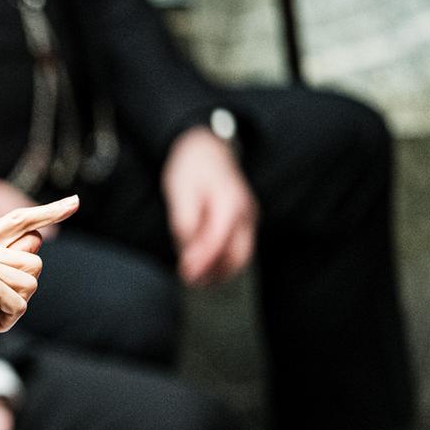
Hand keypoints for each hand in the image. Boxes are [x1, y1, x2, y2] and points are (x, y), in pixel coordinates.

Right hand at [0, 195, 75, 408]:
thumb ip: (5, 261)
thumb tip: (37, 239)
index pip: (18, 220)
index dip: (48, 212)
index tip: (73, 203)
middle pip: (34, 261)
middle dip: (22, 290)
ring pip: (31, 284)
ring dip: (14, 308)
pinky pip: (20, 305)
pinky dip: (6, 322)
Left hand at [162, 126, 258, 285]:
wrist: (204, 149)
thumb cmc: (190, 171)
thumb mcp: (180, 196)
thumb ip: (185, 229)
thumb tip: (189, 263)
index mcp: (230, 203)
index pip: (220, 242)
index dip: (203, 263)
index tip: (185, 275)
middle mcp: (246, 212)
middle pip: (239, 256)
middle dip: (215, 273)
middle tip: (189, 281)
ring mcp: (248, 217)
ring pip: (240, 255)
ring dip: (218, 270)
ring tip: (193, 276)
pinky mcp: (243, 222)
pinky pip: (236, 247)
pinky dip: (220, 259)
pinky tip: (199, 262)